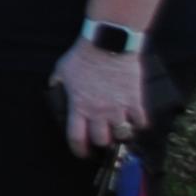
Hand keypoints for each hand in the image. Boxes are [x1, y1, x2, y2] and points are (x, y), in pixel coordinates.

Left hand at [53, 41, 147, 157]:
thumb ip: (57, 84)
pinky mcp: (135, 100)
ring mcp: (118, 107)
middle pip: (102, 141)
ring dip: (120, 135)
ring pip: (123, 135)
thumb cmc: (82, 56)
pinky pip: (141, 122)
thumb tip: (53, 90)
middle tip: (102, 137)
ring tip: (119, 130)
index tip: (82, 152)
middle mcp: (98, 112)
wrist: (107, 43)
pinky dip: (139, 124)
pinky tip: (134, 120)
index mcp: (78, 107)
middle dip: (101, 142)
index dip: (79, 150)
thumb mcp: (61, 70)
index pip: (76, 139)